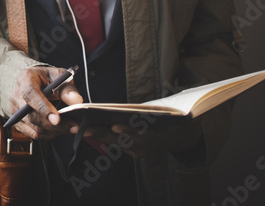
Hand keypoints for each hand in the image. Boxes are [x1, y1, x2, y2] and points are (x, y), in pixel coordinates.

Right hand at [9, 66, 84, 139]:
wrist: (36, 83)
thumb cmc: (47, 79)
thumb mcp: (59, 77)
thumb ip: (68, 89)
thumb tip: (77, 101)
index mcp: (25, 79)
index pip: (30, 95)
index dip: (42, 108)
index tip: (57, 119)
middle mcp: (17, 96)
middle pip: (31, 116)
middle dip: (54, 125)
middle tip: (73, 126)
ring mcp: (16, 111)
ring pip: (34, 128)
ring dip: (54, 131)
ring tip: (70, 127)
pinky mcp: (19, 123)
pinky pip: (34, 134)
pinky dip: (49, 135)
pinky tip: (59, 130)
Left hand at [80, 118, 202, 157]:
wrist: (185, 136)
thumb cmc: (173, 118)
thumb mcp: (163, 112)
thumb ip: (146, 114)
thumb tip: (125, 110)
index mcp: (156, 135)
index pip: (138, 133)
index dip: (126, 130)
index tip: (113, 127)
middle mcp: (145, 146)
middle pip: (119, 139)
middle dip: (99, 132)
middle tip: (81, 128)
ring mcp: (140, 151)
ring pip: (116, 142)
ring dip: (97, 134)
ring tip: (79, 127)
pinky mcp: (136, 153)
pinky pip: (119, 144)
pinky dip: (106, 137)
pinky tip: (91, 130)